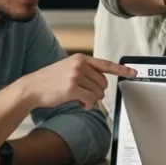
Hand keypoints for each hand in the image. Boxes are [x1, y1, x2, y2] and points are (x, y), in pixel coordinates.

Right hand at [21, 54, 135, 109]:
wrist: (32, 87)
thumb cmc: (50, 81)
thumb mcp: (68, 68)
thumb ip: (85, 72)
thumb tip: (101, 85)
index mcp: (80, 59)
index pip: (106, 64)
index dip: (121, 70)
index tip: (134, 72)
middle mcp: (79, 65)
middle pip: (103, 83)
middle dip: (97, 92)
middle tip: (85, 95)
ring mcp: (76, 76)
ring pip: (98, 93)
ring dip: (91, 100)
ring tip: (79, 99)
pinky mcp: (72, 88)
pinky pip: (90, 100)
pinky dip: (86, 105)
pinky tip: (78, 104)